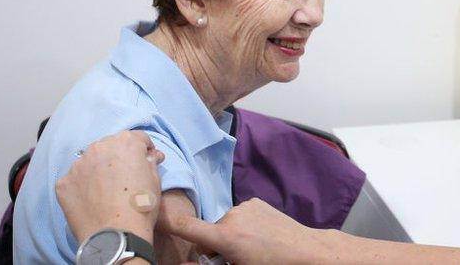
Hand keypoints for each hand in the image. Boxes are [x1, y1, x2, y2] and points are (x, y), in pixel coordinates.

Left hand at [55, 131, 164, 244]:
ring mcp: (78, 165)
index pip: (137, 138)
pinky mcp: (64, 183)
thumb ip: (150, 162)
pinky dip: (82, 186)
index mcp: (125, 142)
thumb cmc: (140, 206)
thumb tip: (149, 156)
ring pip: (90, 161)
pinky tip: (91, 200)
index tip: (146, 160)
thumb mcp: (155, 180)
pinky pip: (74, 179)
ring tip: (105, 191)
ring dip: (98, 169)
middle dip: (118, 157)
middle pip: (111, 145)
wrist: (116, 234)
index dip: (144, 149)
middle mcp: (99, 147)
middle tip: (125, 177)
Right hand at [168, 198, 334, 264]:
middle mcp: (232, 217)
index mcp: (226, 237)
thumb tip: (202, 257)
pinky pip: (239, 216)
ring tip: (251, 248)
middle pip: (209, 233)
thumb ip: (216, 263)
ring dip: (229, 235)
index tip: (153, 214)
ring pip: (224, 225)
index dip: (168, 222)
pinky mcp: (255, 202)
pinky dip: (242, 225)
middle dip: (214, 246)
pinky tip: (258, 236)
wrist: (306, 251)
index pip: (188, 227)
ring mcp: (244, 207)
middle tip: (233, 259)